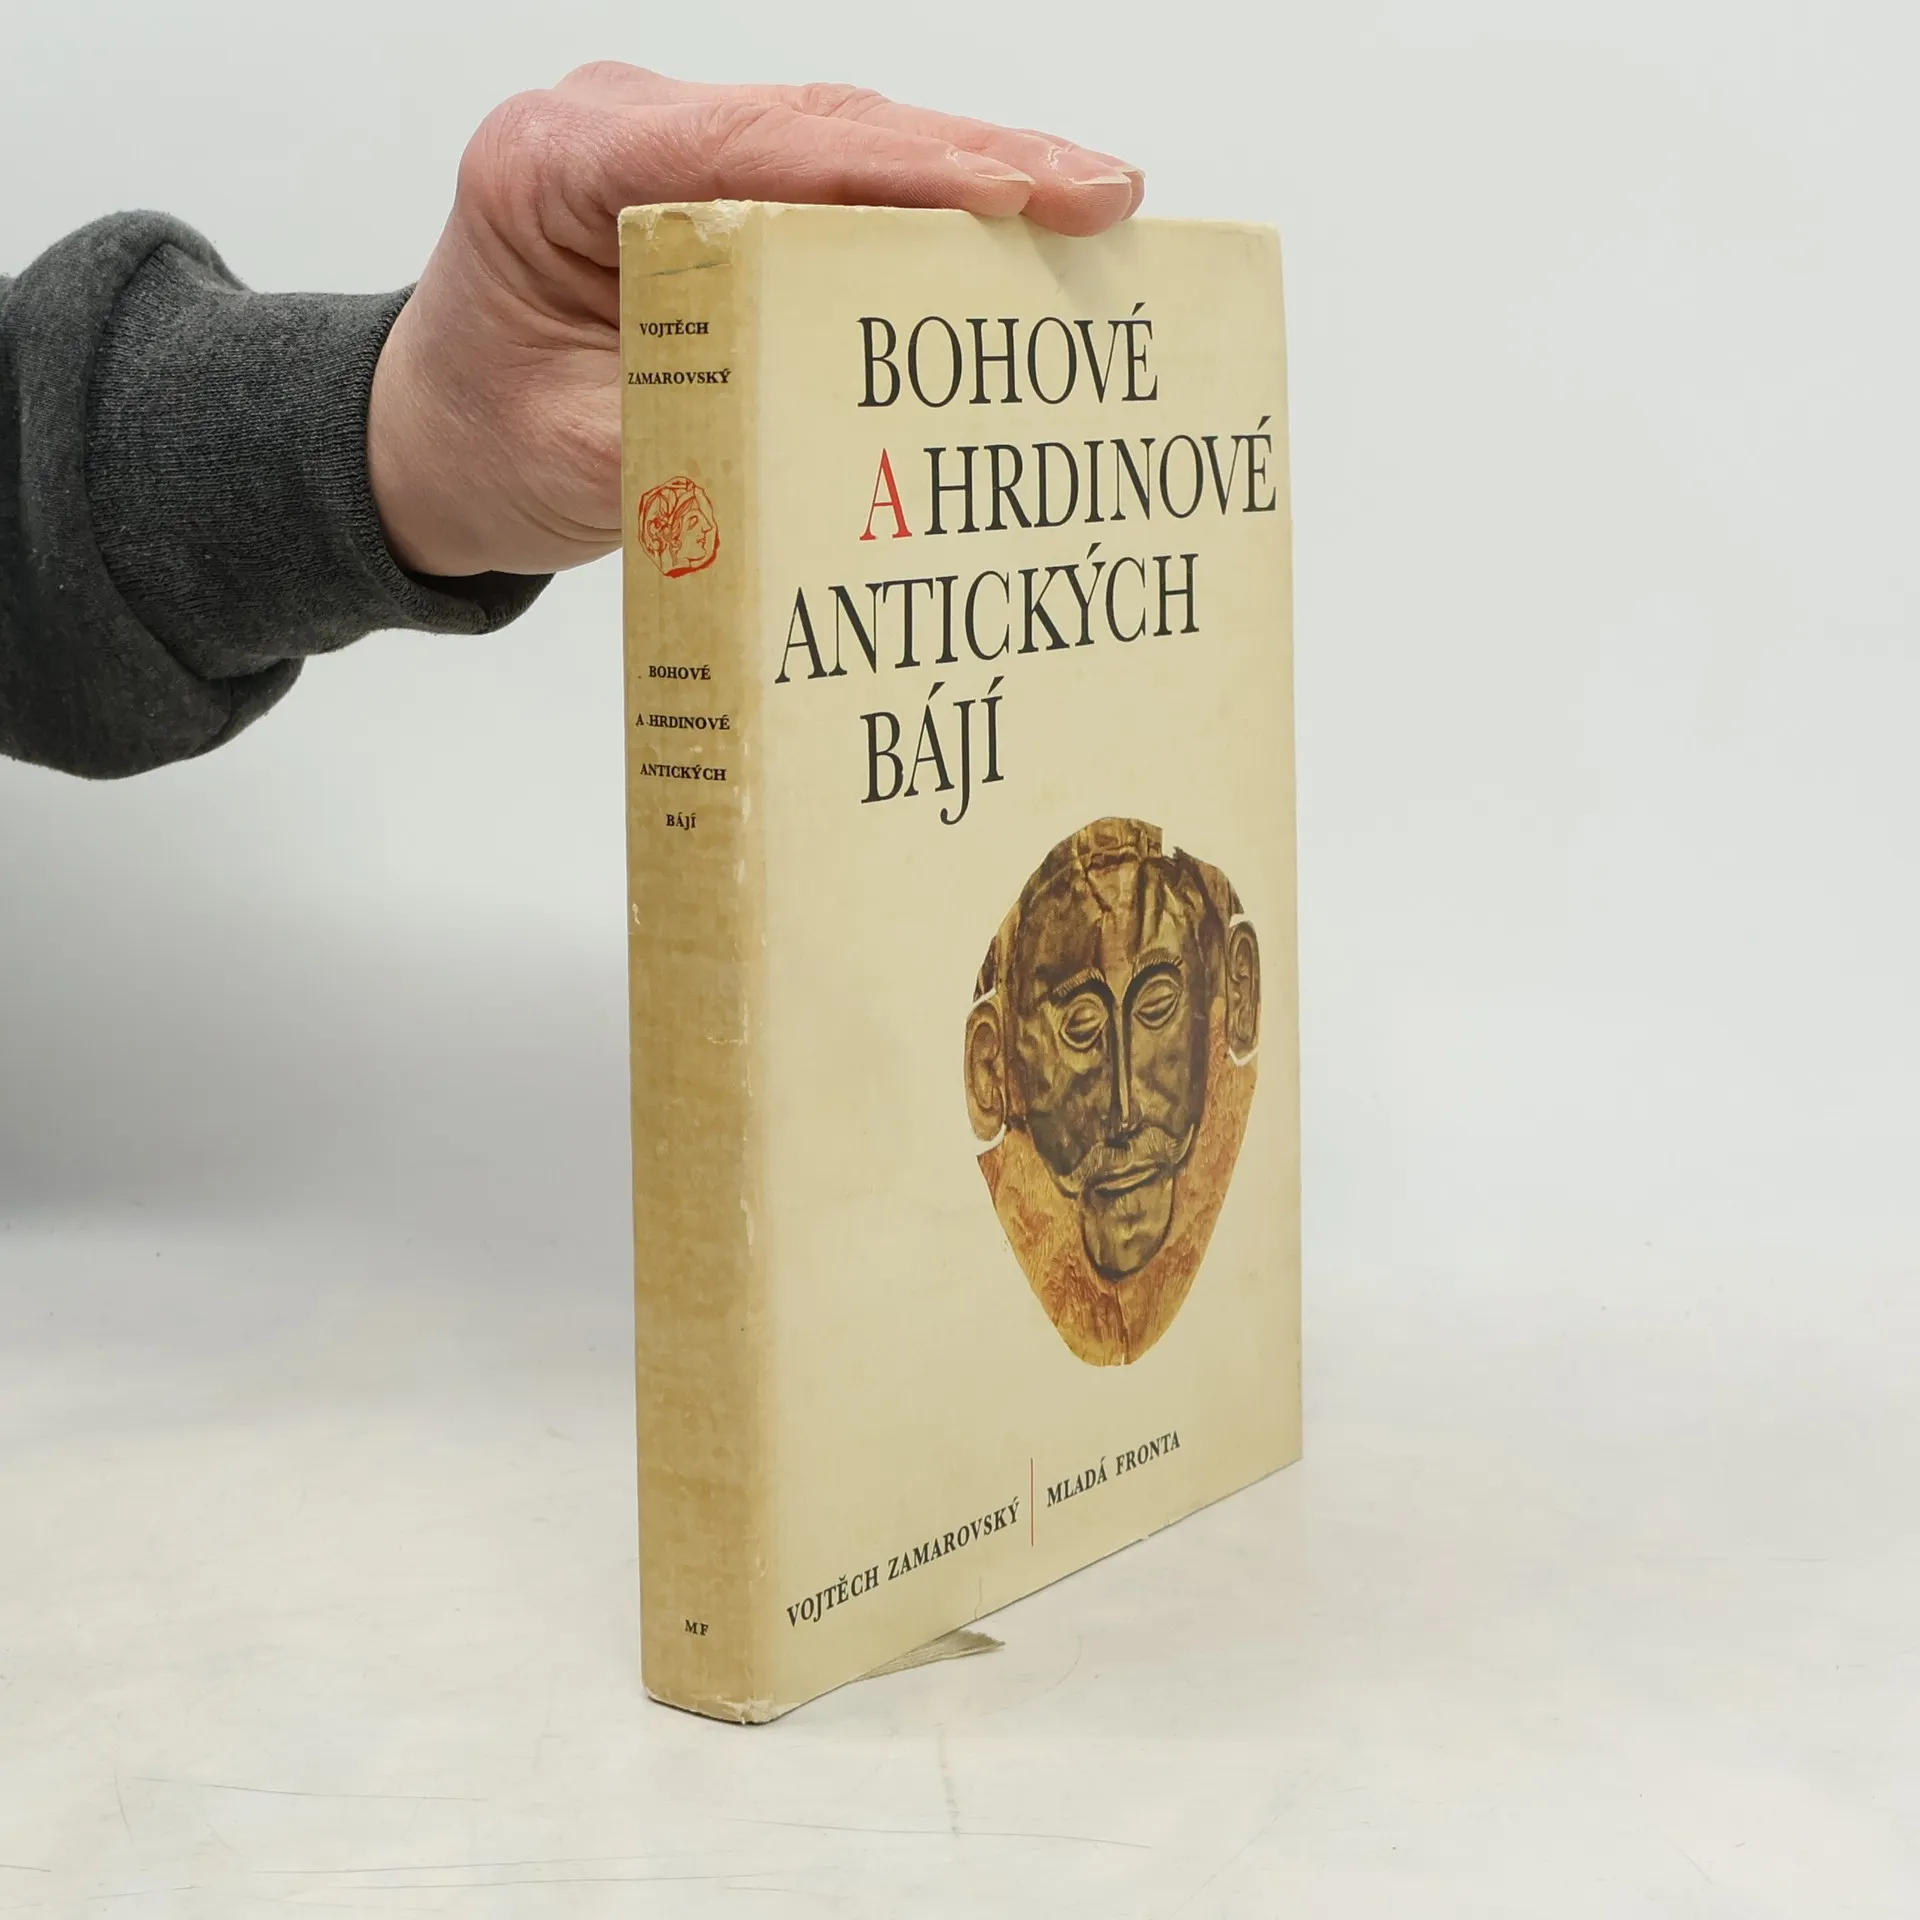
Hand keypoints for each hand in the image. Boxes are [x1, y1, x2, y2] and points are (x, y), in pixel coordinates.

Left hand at [366, 65, 1143, 578]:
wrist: (434, 442)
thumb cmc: (485, 445)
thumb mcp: (581, 458)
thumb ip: (699, 422)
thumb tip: (840, 418)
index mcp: (554, 167)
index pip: (750, 146)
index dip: (895, 168)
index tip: (1013, 192)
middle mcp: (620, 130)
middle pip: (821, 122)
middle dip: (974, 156)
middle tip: (1103, 190)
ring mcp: (671, 149)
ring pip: (842, 139)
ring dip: (971, 171)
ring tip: (1089, 201)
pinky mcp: (713, 189)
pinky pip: (832, 181)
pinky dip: (926, 206)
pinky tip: (1014, 227)